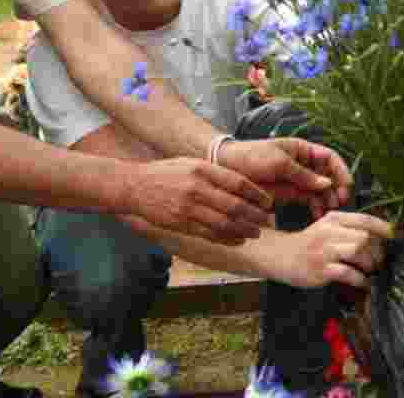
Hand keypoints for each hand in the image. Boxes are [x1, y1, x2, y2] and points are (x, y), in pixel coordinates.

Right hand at [121, 157, 273, 245]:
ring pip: (225, 223)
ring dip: (245, 230)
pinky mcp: (181, 223)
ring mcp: (188, 207)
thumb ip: (214, 173)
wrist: (135, 186)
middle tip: (268, 221)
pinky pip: (210, 234)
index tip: (268, 202)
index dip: (257, 194)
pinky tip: (238, 240)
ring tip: (256, 232)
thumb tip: (242, 185)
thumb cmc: (165, 173)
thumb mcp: (190, 163)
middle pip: (235, 205)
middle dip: (256, 216)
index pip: (238, 183)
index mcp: (202, 169)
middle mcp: (197, 187)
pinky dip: (228, 238)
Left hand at [217, 138, 354, 217]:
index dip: (341, 171)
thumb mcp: (278, 162)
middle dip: (337, 188)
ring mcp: (298, 179)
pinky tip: (318, 216)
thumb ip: (302, 174)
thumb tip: (327, 183)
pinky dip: (316, 207)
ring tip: (329, 212)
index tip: (346, 186)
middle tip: (339, 203)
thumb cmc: (252, 157)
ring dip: (328, 200)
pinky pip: (309, 200)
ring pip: (322, 190)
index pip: (330, 157)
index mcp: (303, 149)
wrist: (228, 168)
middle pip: (329, 175)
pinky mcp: (290, 193)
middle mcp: (304, 164)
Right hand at [273, 212, 392, 288]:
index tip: (394, 237)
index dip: (383, 228)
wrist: (281, 255)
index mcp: (333, 219)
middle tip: (378, 261)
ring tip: (368, 270)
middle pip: (364, 237)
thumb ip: (348, 229)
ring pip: (358, 250)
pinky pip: (348, 273)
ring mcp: (324, 250)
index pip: (364, 219)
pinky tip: (362, 283)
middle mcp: (329, 231)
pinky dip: (360, 280)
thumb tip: (379, 238)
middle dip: (376, 251)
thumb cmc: (309, 244)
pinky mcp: (321, 269)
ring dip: (369, 264)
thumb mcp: (326, 227)